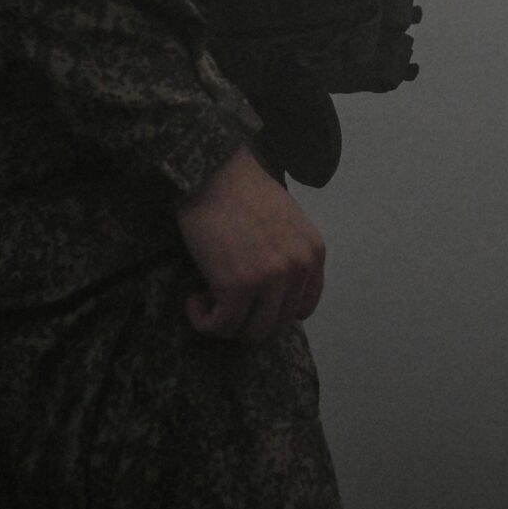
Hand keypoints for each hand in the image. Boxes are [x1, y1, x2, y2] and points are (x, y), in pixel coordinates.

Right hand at [174, 147, 325, 340]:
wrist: (214, 176)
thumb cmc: (243, 193)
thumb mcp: (286, 223)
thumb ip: (289, 255)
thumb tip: (274, 292)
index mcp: (313, 253)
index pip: (304, 307)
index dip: (275, 311)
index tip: (252, 303)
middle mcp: (298, 269)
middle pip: (278, 323)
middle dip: (249, 320)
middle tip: (224, 302)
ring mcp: (270, 280)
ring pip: (252, 332)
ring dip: (227, 324)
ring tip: (207, 300)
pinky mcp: (237, 287)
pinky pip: (221, 325)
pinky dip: (203, 320)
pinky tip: (193, 299)